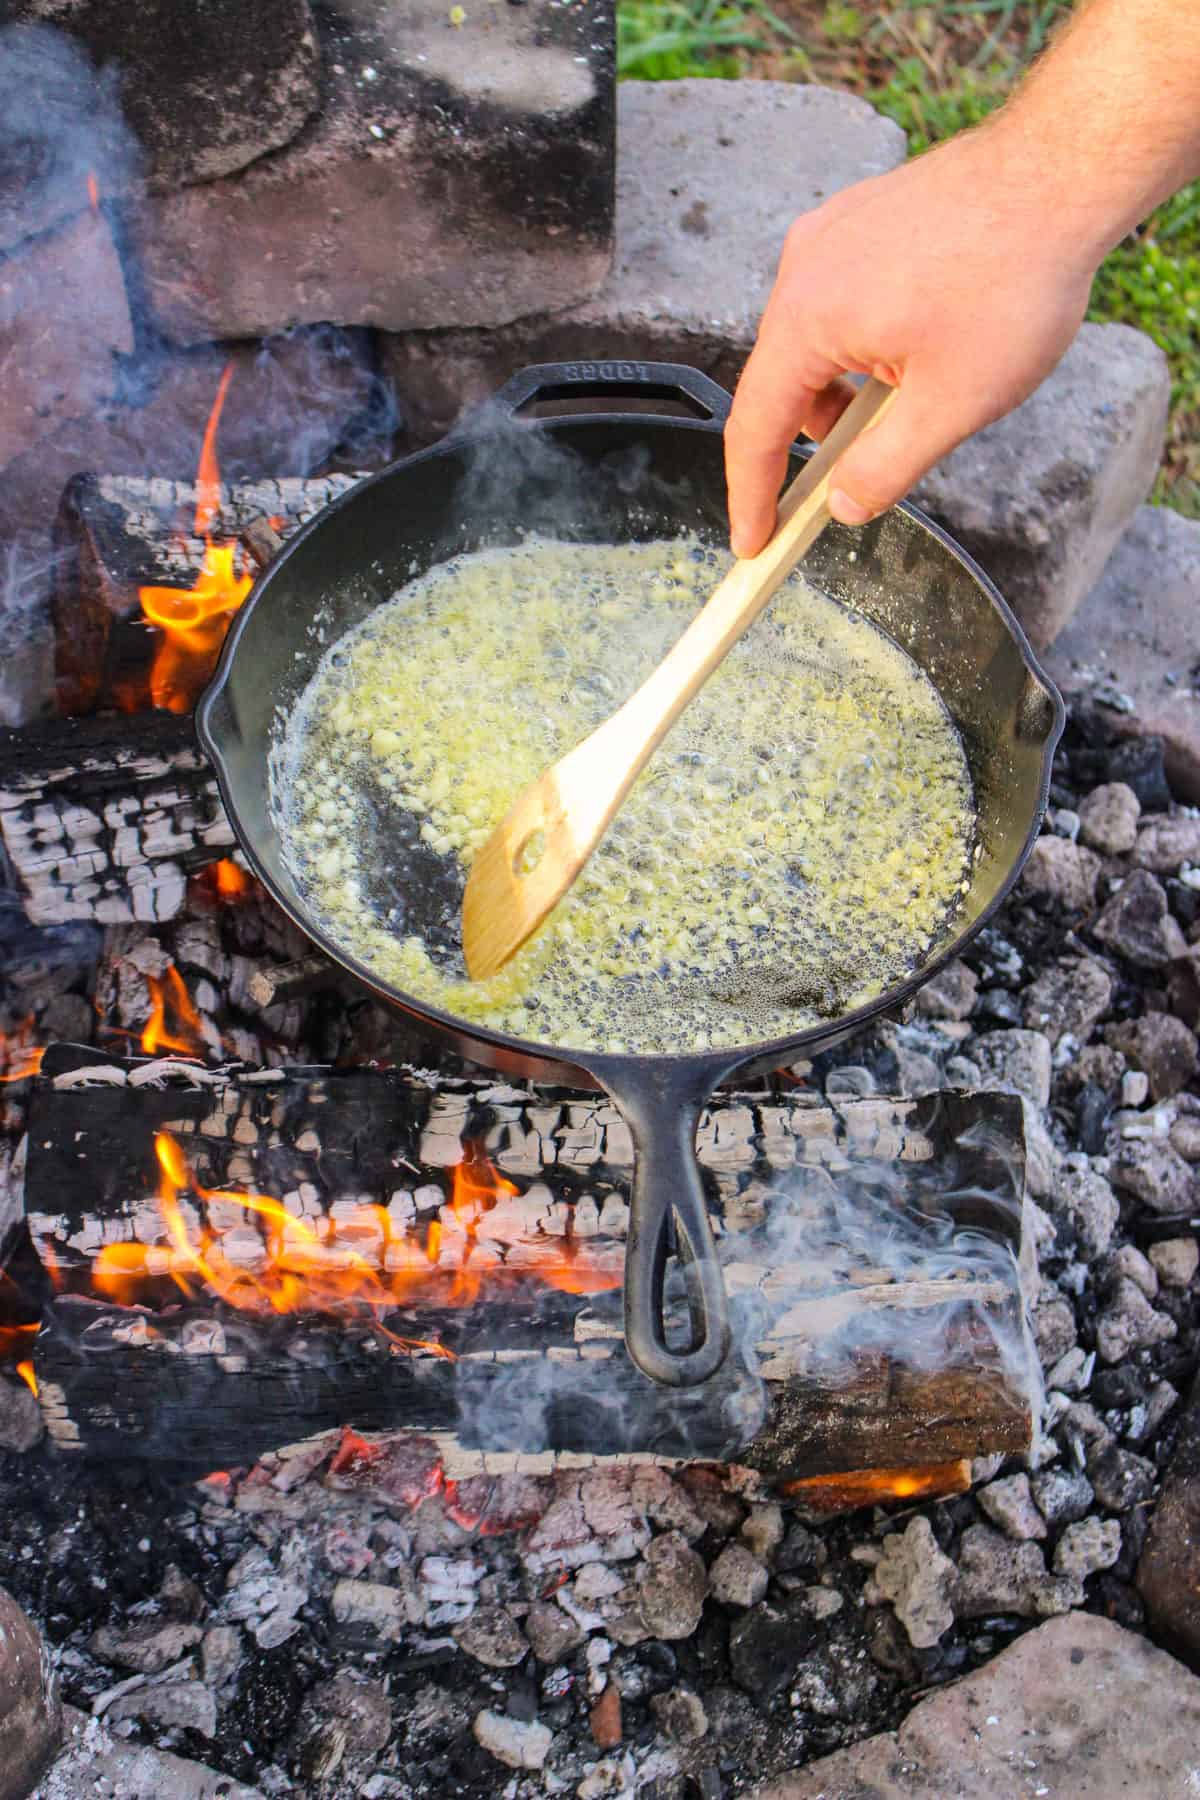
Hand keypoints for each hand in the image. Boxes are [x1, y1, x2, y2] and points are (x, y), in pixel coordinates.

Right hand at [724, 127, 1098, 557]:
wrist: (1064, 170)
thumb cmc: (1014, 274)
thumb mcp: (952, 404)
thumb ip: (885, 468)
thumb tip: (845, 505)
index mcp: (807, 316)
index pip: (755, 428)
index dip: (751, 495)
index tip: (753, 540)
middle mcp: (804, 267)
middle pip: (784, 381)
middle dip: (817, 438)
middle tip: (856, 480)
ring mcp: (831, 235)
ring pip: (816, 340)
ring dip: (847, 388)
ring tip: (914, 402)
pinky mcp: (862, 218)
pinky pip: (842, 300)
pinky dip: (865, 343)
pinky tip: (922, 350)